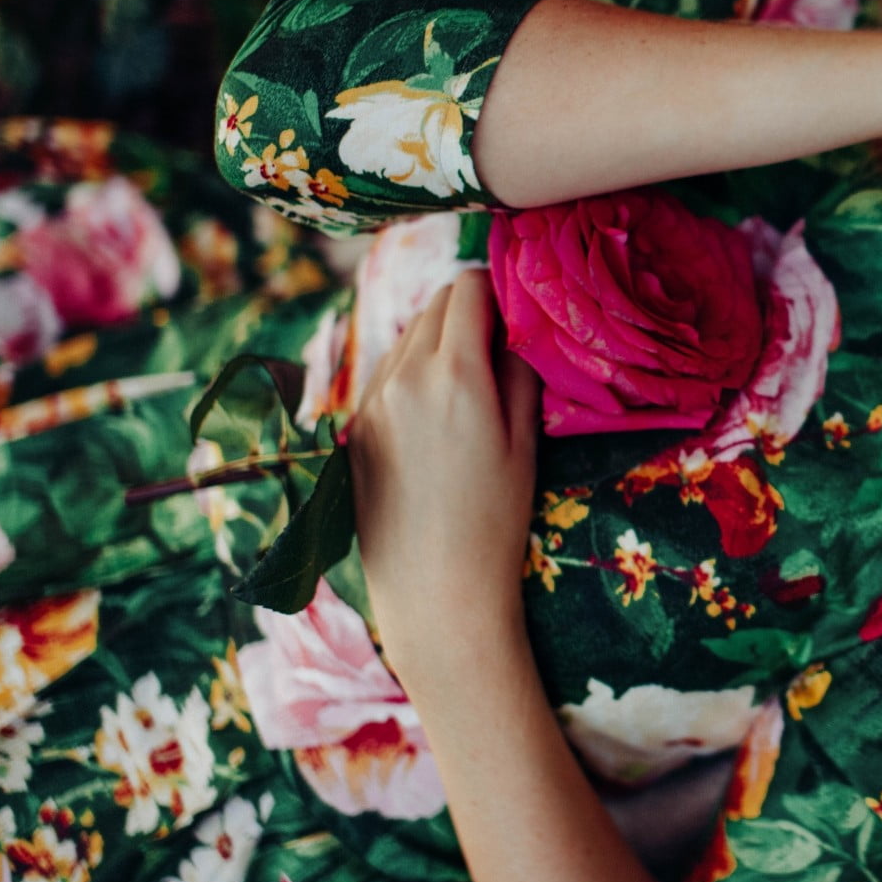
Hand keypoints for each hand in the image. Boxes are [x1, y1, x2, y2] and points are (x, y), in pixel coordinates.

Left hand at [345, 270, 541, 678]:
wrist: (436, 593)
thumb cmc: (495, 523)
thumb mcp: (526, 442)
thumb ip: (520, 372)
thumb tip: (515, 329)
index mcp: (453, 375)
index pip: (468, 288)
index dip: (498, 288)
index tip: (519, 309)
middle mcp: (403, 378)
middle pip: (435, 304)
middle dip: (470, 309)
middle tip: (503, 342)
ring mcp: (371, 402)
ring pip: (408, 336)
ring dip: (440, 340)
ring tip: (471, 384)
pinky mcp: (355, 429)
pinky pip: (388, 374)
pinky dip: (415, 373)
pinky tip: (438, 416)